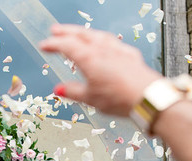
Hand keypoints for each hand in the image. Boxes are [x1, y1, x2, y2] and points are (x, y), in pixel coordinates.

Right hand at [39, 24, 158, 116]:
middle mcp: (103, 50)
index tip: (44, 45)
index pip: (67, 46)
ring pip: (97, 35)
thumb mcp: (91, 99)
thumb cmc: (120, 99)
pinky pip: (113, 42)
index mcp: (90, 59)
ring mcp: (117, 50)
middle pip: (81, 35)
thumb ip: (73, 92)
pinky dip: (103, 40)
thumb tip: (58, 90)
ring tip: (78, 33)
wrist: (147, 98)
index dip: (53, 44)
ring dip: (85, 32)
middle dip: (67, 32)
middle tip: (55, 30)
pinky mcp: (129, 54)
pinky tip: (104, 43)